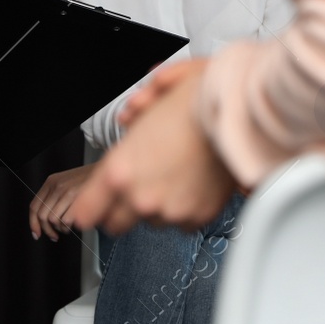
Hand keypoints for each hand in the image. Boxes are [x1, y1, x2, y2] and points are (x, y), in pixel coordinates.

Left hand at [28, 165, 95, 240]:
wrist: (105, 170)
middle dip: (48, 231)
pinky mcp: (76, 197)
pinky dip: (71, 226)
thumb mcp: (66, 183)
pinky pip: (66, 220)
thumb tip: (45, 221)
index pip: (34, 207)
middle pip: (42, 216)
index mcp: (51, 182)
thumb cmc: (89, 179)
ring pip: (53, 220)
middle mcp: (56, 185)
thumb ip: (55, 197)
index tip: (37, 234)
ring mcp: (66, 191)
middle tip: (55, 235)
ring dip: (61, 229)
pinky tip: (76, 223)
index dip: (33, 224)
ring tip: (68, 227)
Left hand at [70, 66, 238, 235]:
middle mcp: (143, 197)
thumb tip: (129, 118)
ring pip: (152, 221)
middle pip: (114, 226)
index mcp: (120, 171)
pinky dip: (185, 208)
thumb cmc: (197, 102)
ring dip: (156, 205)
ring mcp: (172, 211)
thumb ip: (133, 114)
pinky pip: (182, 222)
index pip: (86, 212)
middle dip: (120, 210)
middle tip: (135, 187)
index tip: (92, 206)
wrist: (239, 114)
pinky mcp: (198, 217)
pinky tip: (192, 182)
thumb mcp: (153, 98)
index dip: (89, 207)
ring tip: (173, 174)